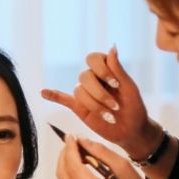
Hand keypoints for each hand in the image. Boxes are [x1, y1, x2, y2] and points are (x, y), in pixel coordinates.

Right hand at [41, 47, 158, 159]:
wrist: (132, 131)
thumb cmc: (134, 108)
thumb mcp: (130, 88)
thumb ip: (118, 69)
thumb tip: (112, 47)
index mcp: (106, 70)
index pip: (94, 59)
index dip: (101, 70)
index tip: (115, 84)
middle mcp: (94, 79)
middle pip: (84, 76)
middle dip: (100, 93)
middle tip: (115, 107)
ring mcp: (85, 94)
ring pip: (78, 91)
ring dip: (94, 105)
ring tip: (109, 116)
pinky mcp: (79, 107)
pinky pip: (63, 98)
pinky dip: (53, 95)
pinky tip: (43, 92)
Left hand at [54, 133, 162, 178]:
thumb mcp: (124, 167)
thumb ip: (101, 152)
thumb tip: (82, 140)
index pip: (74, 167)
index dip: (70, 149)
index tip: (70, 136)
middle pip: (63, 173)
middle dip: (65, 154)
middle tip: (73, 141)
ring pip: (63, 178)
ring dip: (67, 161)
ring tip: (78, 150)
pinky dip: (71, 171)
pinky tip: (80, 162)